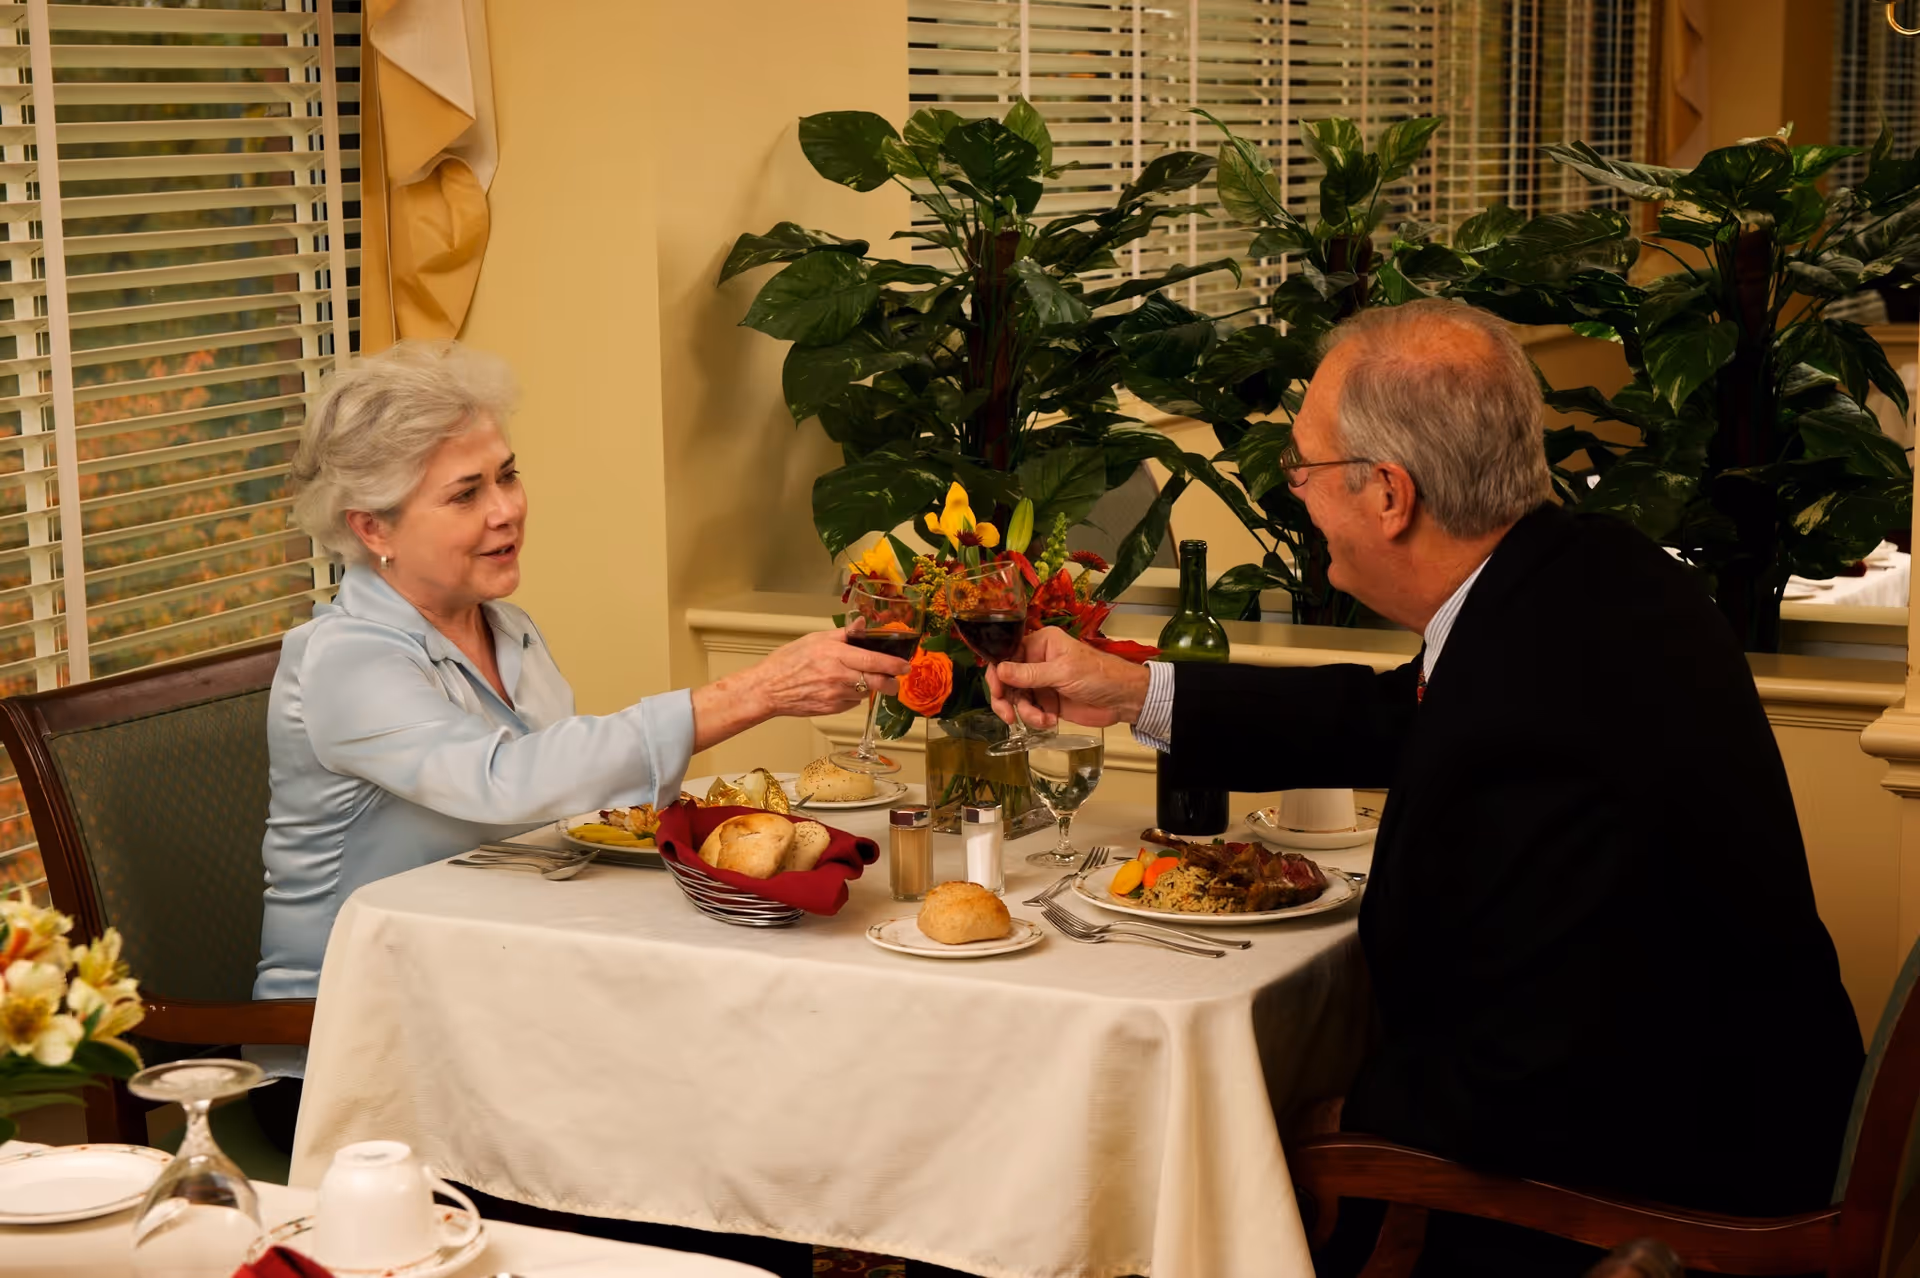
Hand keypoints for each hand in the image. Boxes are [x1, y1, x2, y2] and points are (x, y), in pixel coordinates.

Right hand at [691, 629, 908, 752]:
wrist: (768, 689)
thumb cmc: (787, 661)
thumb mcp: (815, 639)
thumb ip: (843, 634)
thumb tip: (862, 625)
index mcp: (836, 655)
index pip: (874, 661)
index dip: (894, 665)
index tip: (905, 666)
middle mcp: (839, 677)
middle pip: (877, 683)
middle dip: (892, 683)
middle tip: (895, 680)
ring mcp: (836, 696)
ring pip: (866, 693)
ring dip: (868, 688)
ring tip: (855, 679)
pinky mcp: (832, 710)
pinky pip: (852, 702)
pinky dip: (852, 696)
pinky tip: (840, 688)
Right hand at [986, 626, 1151, 729]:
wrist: (1122, 699)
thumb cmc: (1098, 675)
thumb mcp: (1062, 672)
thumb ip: (1029, 673)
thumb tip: (999, 670)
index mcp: (1040, 643)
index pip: (1007, 656)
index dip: (998, 674)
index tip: (998, 691)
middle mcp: (1037, 661)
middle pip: (1007, 680)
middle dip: (1007, 699)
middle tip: (1009, 715)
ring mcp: (1042, 682)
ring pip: (1017, 699)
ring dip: (1026, 712)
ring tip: (1043, 720)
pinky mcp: (1048, 701)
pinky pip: (1030, 711)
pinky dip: (1036, 719)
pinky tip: (1050, 721)